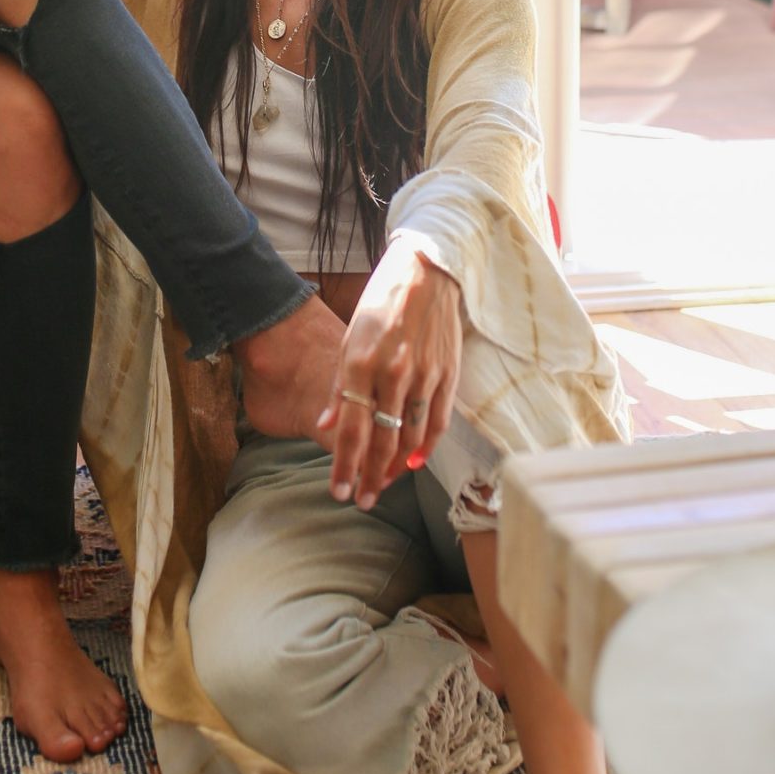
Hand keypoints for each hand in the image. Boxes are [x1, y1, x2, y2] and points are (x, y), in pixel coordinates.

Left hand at [315, 243, 462, 507]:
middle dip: (370, 477)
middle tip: (363, 501)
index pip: (352, 429)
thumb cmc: (381, 303)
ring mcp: (423, 375)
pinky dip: (426, 448)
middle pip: (381, 441)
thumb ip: (340, 386)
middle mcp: (392, 373)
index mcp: (360, 363)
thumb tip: (327, 426)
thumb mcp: (349, 337)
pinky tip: (414, 464)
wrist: (427, 272)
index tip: (339, 492)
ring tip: (383, 485)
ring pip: (411, 438)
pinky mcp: (447, 374)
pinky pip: (436, 422)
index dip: (345, 466)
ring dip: (396, 468)